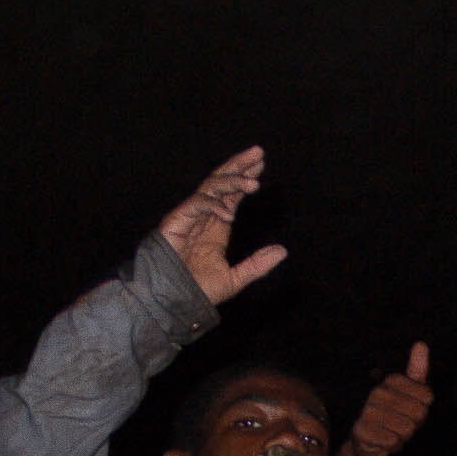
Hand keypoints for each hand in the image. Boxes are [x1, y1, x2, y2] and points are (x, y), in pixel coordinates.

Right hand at [156, 146, 284, 306]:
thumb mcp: (236, 278)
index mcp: (216, 226)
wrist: (174, 301)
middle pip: (220, 183)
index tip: (261, 165)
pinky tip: (229, 213)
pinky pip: (195, 205)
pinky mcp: (175, 222)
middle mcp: (203, 217)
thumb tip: (282, 251)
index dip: (244, 178)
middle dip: (238, 166)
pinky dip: (212, 205)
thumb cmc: (199, 291)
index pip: (231, 194)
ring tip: (253, 181)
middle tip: (258, 153)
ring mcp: (188, 217)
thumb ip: (257, 264)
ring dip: (231, 181)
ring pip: (209, 188)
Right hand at [335, 342, 432, 455]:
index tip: (410, 411)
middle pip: (419, 413)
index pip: (427, 396)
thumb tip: (421, 344)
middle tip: (401, 425)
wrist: (366, 442)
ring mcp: (367, 410)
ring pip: (406, 428)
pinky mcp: (361, 430)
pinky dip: (392, 446)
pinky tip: (383, 442)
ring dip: (403, 437)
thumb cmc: (393, 417)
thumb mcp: (409, 394)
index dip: (424, 409)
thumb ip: (417, 370)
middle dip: (414, 425)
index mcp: (391, 381)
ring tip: (392, 432)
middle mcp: (377, 392)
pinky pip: (392, 440)